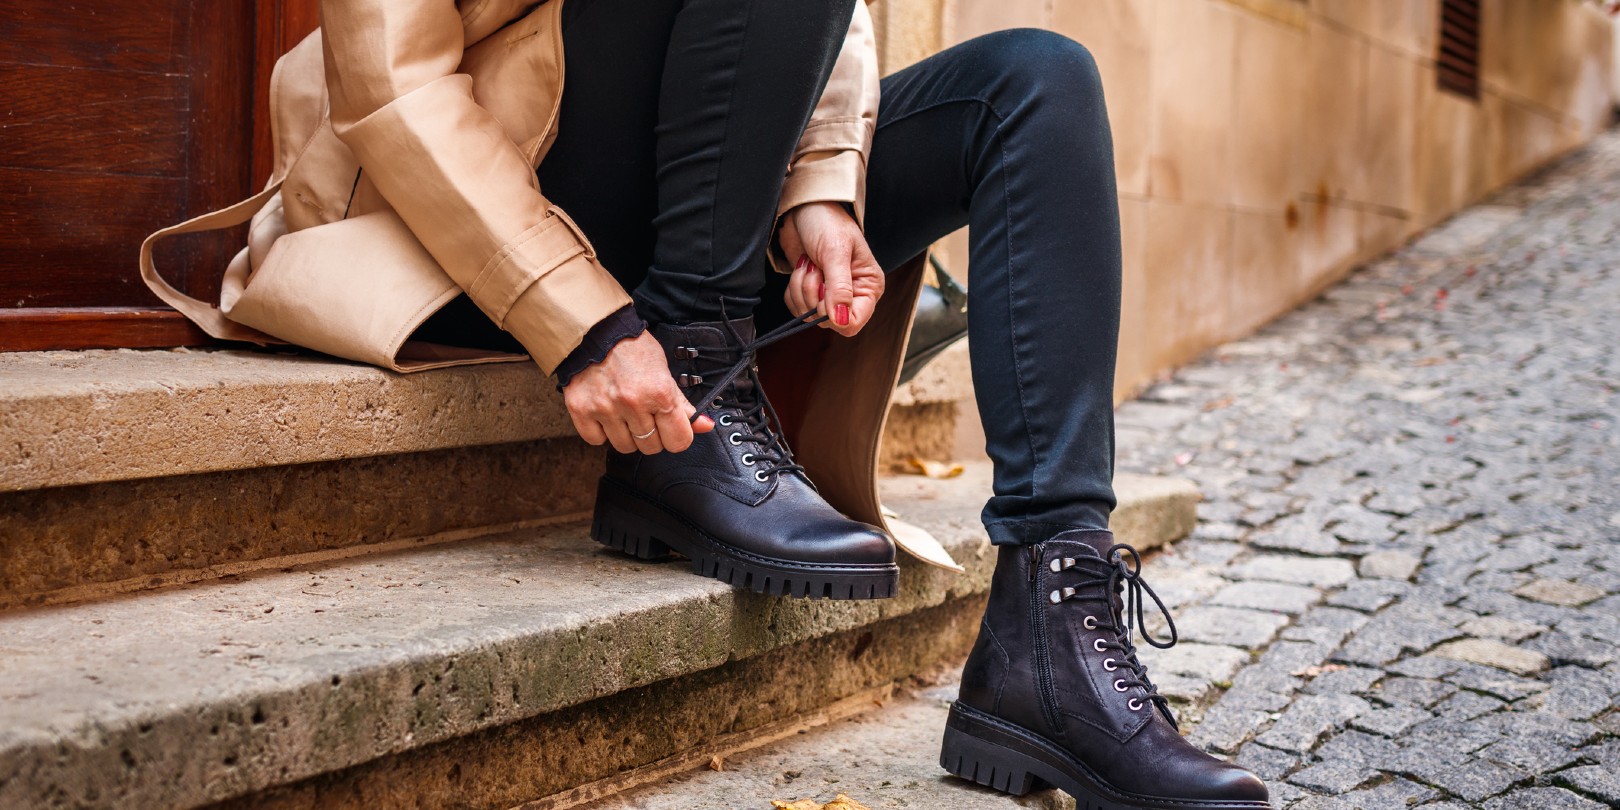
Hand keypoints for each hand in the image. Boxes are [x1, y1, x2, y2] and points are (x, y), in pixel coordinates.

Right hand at [562, 331, 713, 453]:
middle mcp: (632, 403)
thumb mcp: (664, 371)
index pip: (678, 441)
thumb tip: (703, 425)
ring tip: (624, 412)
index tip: (671, 428)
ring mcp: (605, 408)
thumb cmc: (632, 348)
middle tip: (644, 415)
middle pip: (650, 447)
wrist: (595, 331)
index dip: (677, 436)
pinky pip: (596, 440)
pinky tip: (606, 414)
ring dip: (626, 435)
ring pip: (624, 447)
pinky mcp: (581, 410)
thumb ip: (682, 403)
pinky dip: (602, 432)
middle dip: (651, 435)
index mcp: (659, 392)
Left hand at [778, 201, 884, 336]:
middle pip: (827, 321)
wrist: (805, 208)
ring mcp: (829, 295)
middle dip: (813, 294)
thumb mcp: (835, 252)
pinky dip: (792, 289)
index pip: (854, 323)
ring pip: (809, 315)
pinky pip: (796, 307)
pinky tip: (802, 268)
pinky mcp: (810, 292)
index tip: (823, 294)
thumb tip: (841, 320)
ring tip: (809, 263)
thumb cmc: (827, 222)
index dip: (834, 315)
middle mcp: (852, 295)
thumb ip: (839, 288)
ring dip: (801, 288)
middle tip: (815, 267)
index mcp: (868, 287)